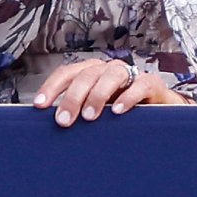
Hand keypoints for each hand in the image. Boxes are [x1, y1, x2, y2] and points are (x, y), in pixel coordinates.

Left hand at [32, 58, 186, 124]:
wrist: (158, 110)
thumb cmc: (120, 111)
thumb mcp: (96, 112)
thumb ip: (78, 114)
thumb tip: (50, 127)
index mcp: (90, 72)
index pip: (66, 74)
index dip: (51, 88)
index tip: (38, 106)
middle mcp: (106, 69)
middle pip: (85, 75)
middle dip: (72, 98)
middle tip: (64, 121)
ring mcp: (129, 74)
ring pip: (110, 76)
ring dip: (97, 95)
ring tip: (89, 117)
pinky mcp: (151, 83)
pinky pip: (139, 85)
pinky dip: (128, 97)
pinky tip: (119, 111)